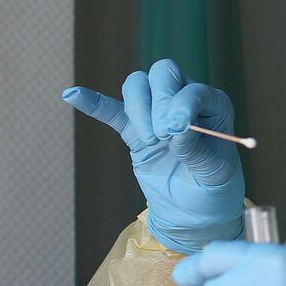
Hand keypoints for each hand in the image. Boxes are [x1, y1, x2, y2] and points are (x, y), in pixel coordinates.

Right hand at [63, 59, 244, 252]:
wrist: (194, 211)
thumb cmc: (213, 188)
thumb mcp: (214, 172)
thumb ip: (196, 149)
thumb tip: (174, 130)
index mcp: (213, 105)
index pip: (194, 90)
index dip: (182, 105)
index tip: (174, 132)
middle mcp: (184, 100)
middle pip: (164, 73)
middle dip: (159, 100)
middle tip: (161, 135)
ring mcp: (157, 112)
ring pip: (139, 85)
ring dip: (138, 108)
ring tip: (150, 141)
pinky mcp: (133, 129)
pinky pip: (112, 110)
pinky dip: (93, 103)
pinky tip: (72, 95)